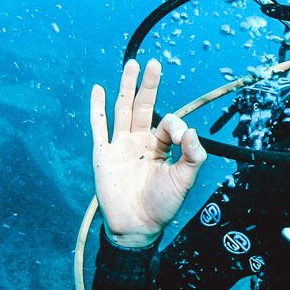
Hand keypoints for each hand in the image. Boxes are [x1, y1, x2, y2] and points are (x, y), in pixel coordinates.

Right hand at [89, 58, 207, 248]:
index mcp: (160, 146)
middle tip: (154, 62)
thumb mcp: (184, 180)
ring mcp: (120, 146)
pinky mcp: (103, 154)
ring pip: (123, 110)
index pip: (167, 122)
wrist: (137, 226)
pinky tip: (98, 90)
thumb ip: (192, 155)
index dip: (176, 125)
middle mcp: (140, 142)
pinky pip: (99, 127)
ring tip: (131, 64)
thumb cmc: (162, 206)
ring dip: (127, 87)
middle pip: (144, 106)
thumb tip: (190, 130)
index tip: (180, 138)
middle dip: (149, 85)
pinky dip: (97, 108)